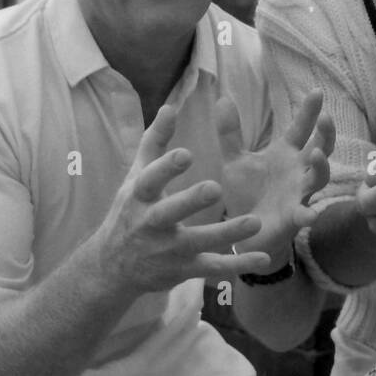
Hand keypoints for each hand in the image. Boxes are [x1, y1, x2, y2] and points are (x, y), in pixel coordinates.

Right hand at [92, 105, 269, 293]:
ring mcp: (167, 249)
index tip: (187, 153)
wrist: (112, 267)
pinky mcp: (184, 270)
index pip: (150, 180)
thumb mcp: (136, 176)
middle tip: (217, 187)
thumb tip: (170, 106)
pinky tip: (263, 257)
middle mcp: (151, 223)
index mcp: (139, 196)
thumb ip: (155, 141)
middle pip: (169, 213)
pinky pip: (213, 267)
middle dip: (190, 201)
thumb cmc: (131, 210)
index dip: (166, 168)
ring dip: (227, 233)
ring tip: (256, 221)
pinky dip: (237, 265)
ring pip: (199, 241)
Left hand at [218, 92, 334, 270]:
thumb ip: (231, 133)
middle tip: (326, 118)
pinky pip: (304, 215)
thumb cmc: (246, 194)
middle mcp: (298, 171)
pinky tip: (309, 214)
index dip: (309, 111)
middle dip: (326, 134)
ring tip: (316, 154)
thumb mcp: (235, 160)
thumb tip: (223, 97)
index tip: (317, 91)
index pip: (301, 128)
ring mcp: (299, 194)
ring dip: (321, 166)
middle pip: (321, 148)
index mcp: (286, 154)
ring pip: (319, 178)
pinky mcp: (293, 218)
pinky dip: (308, 214)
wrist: (243, 231)